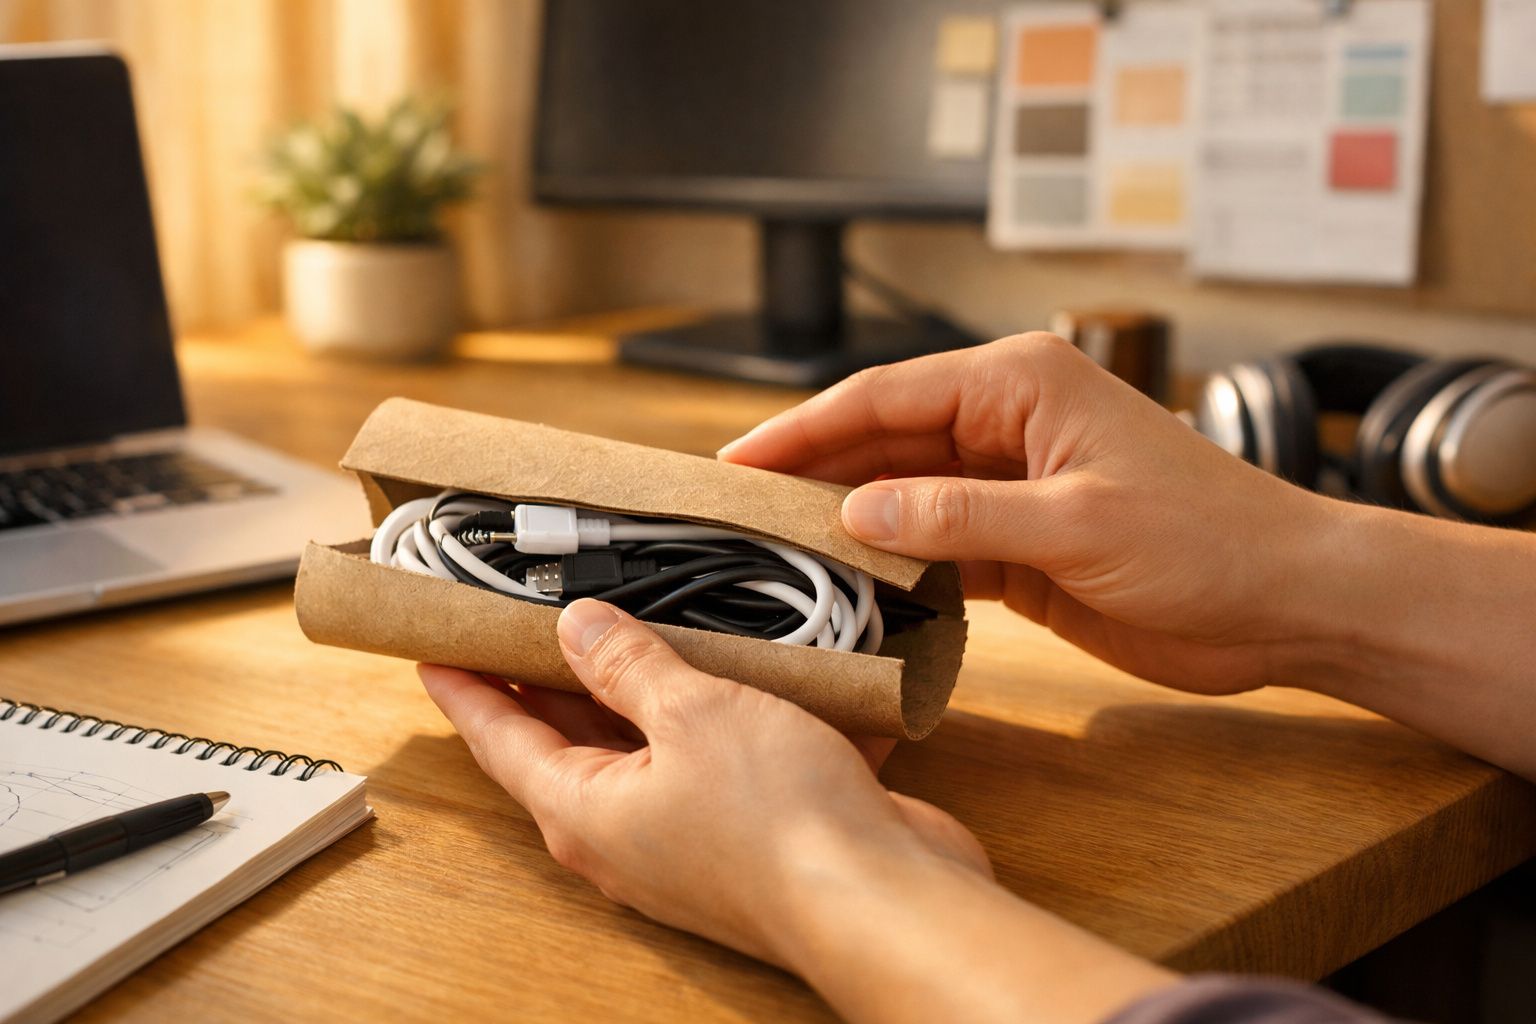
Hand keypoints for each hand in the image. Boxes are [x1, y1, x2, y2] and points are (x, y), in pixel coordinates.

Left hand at [419, 599, 989, 965]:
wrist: (886, 901)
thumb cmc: (778, 821)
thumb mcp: (690, 714)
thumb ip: (628, 665)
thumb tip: (575, 628)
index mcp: (585, 808)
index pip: (500, 737)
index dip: (466, 687)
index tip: (435, 647)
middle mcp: (628, 829)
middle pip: (570, 737)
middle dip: (552, 672)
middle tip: (531, 608)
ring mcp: (692, 833)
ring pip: (654, 742)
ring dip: (650, 684)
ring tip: (638, 613)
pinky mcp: (755, 828)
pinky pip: (727, 756)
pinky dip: (732, 709)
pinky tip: (752, 657)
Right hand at [720, 333, 1344, 695]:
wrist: (1286, 602)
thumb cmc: (1206, 541)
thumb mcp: (1074, 525)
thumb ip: (958, 516)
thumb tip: (853, 512)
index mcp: (1018, 385)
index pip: (883, 398)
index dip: (801, 431)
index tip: (732, 466)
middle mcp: (1005, 423)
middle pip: (881, 443)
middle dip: (809, 476)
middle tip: (730, 514)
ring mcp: (1011, 484)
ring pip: (901, 497)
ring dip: (844, 525)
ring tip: (768, 556)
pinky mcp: (1021, 544)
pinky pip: (935, 548)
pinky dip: (893, 569)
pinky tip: (846, 589)